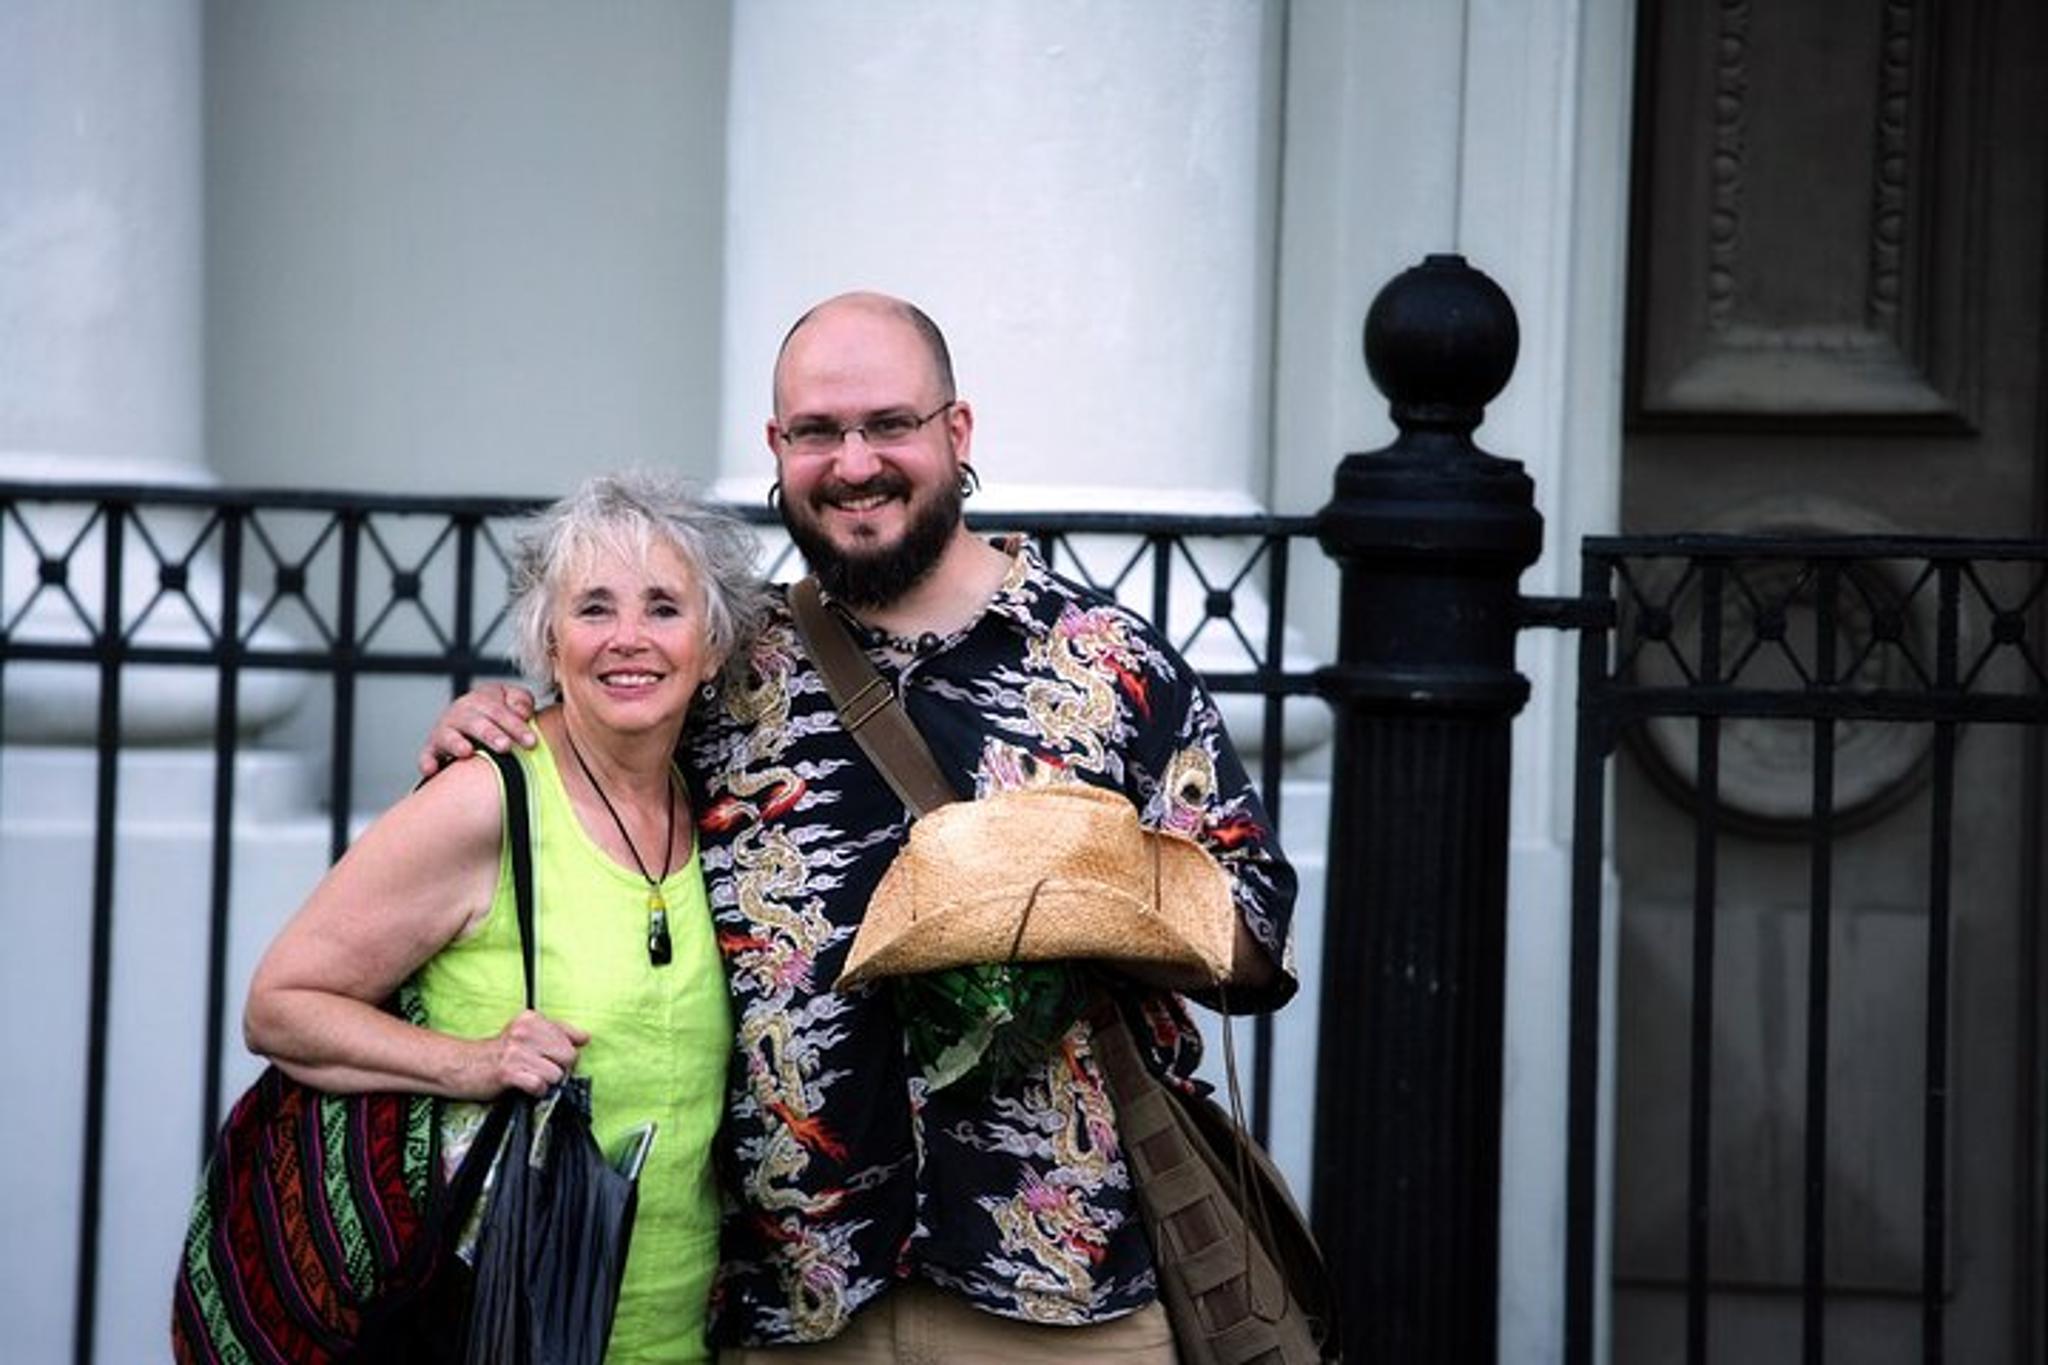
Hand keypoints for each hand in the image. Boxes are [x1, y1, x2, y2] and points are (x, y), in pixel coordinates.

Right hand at [417, 683, 539, 776]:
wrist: (468, 721)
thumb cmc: (497, 714)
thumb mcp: (511, 700)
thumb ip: (521, 701)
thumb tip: (523, 712)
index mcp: (481, 699)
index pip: (498, 710)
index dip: (515, 725)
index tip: (532, 742)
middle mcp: (460, 713)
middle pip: (475, 722)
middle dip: (490, 734)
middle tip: (505, 746)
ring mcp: (444, 730)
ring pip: (448, 735)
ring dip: (457, 743)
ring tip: (467, 751)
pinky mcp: (432, 748)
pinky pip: (426, 755)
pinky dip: (427, 761)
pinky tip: (432, 769)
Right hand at [460, 1009, 590, 1098]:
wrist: (462, 1065)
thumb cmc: (498, 1053)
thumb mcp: (527, 1034)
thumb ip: (557, 1033)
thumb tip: (585, 1038)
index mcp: (532, 1019)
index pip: (572, 1037)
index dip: (566, 1053)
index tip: (552, 1057)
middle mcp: (525, 1031)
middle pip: (569, 1056)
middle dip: (558, 1068)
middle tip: (539, 1069)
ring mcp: (517, 1051)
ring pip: (556, 1074)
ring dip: (545, 1082)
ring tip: (528, 1076)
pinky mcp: (508, 1072)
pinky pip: (539, 1086)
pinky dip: (535, 1091)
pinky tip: (523, 1086)